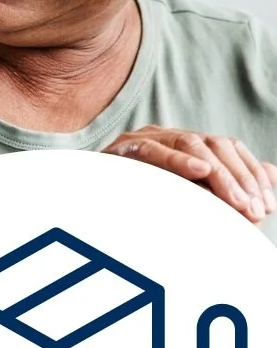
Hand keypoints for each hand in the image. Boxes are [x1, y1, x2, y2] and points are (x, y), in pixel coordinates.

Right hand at [103, 126, 276, 222]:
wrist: (89, 211)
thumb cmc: (140, 208)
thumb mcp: (191, 200)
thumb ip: (227, 188)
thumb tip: (273, 174)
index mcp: (181, 145)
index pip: (228, 147)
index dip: (252, 172)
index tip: (268, 205)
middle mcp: (165, 136)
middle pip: (214, 143)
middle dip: (241, 178)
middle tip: (255, 211)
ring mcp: (143, 138)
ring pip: (190, 143)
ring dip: (219, 174)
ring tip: (237, 202)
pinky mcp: (122, 148)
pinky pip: (153, 150)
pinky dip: (178, 160)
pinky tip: (200, 171)